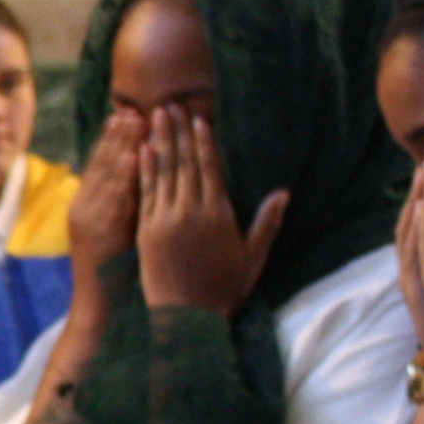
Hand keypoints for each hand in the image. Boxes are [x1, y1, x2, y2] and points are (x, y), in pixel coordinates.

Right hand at [70, 106, 142, 284]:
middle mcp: (83, 209)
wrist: (99, 307)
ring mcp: (89, 220)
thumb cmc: (116, 273)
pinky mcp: (99, 232)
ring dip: (121, 146)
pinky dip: (123, 174)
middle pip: (100, 164)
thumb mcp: (115, 232)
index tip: (125, 114)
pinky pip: (114, 197)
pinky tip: (135, 155)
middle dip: (117, 135)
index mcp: (84, 207)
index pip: (98, 165)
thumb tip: (142, 175)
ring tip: (135, 120)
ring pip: (106, 176)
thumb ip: (122, 205)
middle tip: (133, 108)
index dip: (111, 138)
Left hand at [132, 107, 287, 313]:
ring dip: (158, 142)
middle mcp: (191, 211)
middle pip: (184, 163)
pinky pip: (144, 193)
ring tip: (154, 117)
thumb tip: (283, 193)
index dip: (203, 141)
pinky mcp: (145, 231)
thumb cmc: (224, 290)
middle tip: (170, 105)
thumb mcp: (253, 257)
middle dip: (177, 132)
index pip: (210, 168)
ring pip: (162, 172)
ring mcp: (165, 220)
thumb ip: (267, 223)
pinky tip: (140, 149)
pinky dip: (142, 169)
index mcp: (218, 215)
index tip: (198, 118)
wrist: (186, 318)